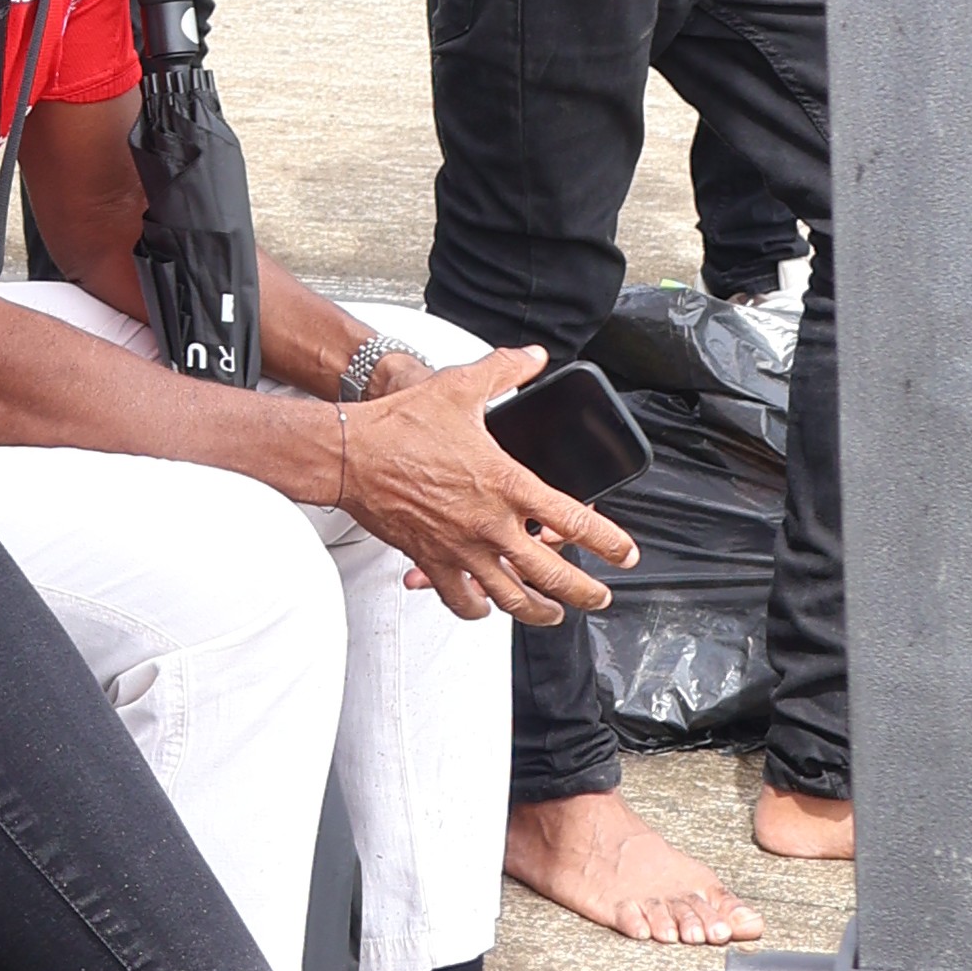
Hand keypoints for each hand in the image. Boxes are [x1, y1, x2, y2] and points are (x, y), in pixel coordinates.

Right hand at [333, 347, 637, 624]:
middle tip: (598, 598)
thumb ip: (504, 370)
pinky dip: (476, 609)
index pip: (574, 519)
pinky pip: (460, 599)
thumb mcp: (460, 387)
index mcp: (507, 484)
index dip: (608, 542)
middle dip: (584, 593)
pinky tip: (484, 607)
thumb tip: (533, 357)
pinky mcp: (429, 560)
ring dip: (537, 612)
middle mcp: (489, 524)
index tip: (624, 553)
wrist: (347, 454)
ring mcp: (459, 548)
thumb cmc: (399, 425)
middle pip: (551, 575)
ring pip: (510, 598)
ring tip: (551, 613)